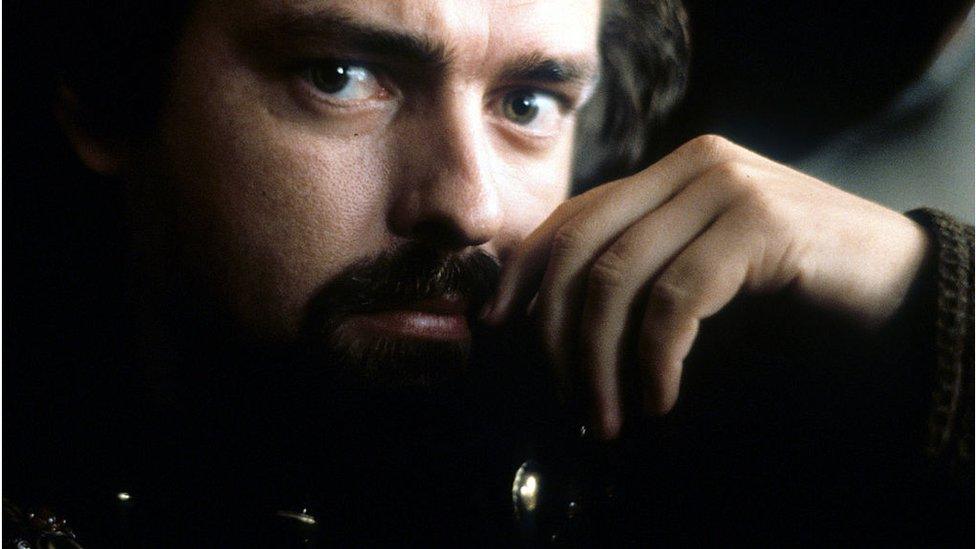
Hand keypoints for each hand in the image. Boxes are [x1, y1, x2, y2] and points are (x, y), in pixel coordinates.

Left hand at [484, 135, 929, 437]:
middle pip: (580, 247)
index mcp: (670, 173)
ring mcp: (726, 187)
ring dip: (599, 361)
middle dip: (557, 333)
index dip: (522, 272)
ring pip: (617, 277)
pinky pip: (675, 300)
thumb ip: (641, 275)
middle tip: (567, 400)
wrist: (900, 288)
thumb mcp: (700, 275)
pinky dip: (656, 359)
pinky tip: (660, 400)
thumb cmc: (792, 293)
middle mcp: (692, 166)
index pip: (570, 217)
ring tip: (608, 417)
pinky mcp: (760, 224)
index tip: (496, 326)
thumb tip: (553, 326)